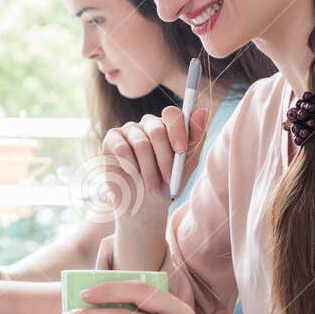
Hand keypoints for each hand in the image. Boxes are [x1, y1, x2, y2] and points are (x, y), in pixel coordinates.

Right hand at [100, 105, 207, 251]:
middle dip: (165, 158)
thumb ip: (195, 137)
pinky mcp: (111, 139)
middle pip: (157, 130)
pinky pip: (122, 148)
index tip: (181, 151)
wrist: (145, 203)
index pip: (172, 114)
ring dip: (149, 169)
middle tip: (168, 178)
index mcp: (168, 125)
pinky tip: (134, 175)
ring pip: (141, 143)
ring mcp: (128, 130)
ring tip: (152, 185)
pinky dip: (131, 166)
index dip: (177, 130)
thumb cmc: (168, 182)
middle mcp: (148, 123)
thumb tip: (202, 110)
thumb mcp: (187, 163)